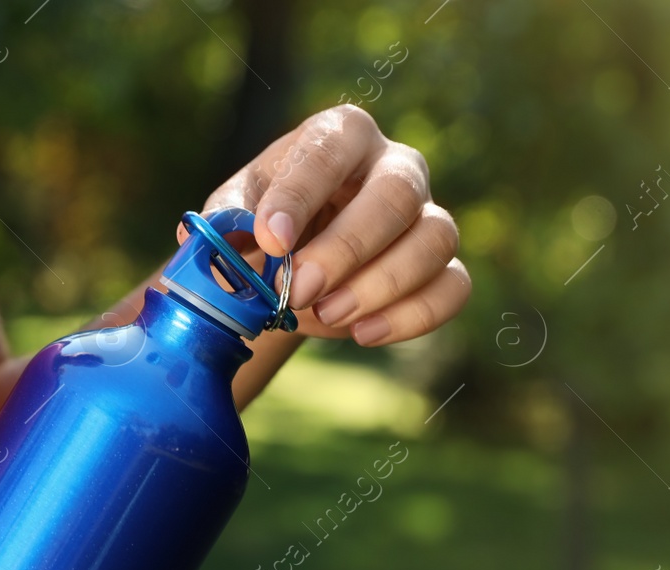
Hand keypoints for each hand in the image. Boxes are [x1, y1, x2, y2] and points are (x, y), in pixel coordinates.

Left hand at [190, 104, 470, 345]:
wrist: (297, 265)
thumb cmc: (269, 226)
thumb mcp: (236, 216)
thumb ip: (225, 223)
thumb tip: (215, 241)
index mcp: (340, 136)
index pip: (329, 151)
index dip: (300, 196)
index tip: (269, 242)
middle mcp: (396, 164)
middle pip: (395, 194)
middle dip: (346, 248)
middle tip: (300, 290)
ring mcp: (428, 214)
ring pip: (435, 239)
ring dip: (382, 284)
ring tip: (328, 315)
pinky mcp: (445, 265)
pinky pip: (454, 287)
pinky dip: (414, 316)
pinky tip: (364, 333)